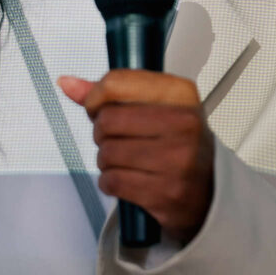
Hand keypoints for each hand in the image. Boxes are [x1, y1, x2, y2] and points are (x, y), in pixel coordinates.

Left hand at [59, 70, 213, 243]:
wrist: (208, 189)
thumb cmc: (176, 142)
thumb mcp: (154, 106)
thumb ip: (110, 94)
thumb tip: (68, 82)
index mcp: (181, 93)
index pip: (117, 82)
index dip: (96, 97)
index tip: (98, 107)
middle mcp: (184, 122)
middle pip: (107, 119)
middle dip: (101, 131)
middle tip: (115, 137)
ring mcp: (178, 158)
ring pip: (107, 152)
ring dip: (105, 159)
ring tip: (124, 158)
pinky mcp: (167, 192)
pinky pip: (113, 181)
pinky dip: (110, 181)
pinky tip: (126, 177)